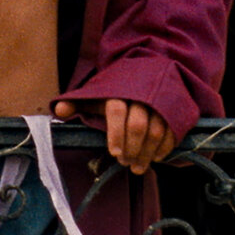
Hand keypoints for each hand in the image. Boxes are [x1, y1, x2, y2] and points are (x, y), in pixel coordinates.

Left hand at [54, 99, 174, 174]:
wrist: (150, 67)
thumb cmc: (117, 87)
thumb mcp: (97, 92)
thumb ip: (78, 102)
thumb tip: (58, 111)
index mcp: (120, 89)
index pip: (117, 111)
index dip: (115, 134)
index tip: (114, 153)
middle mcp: (142, 94)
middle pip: (138, 125)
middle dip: (131, 149)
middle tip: (125, 164)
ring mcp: (161, 101)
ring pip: (156, 131)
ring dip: (147, 153)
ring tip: (138, 167)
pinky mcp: (175, 108)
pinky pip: (172, 131)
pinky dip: (164, 148)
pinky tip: (156, 158)